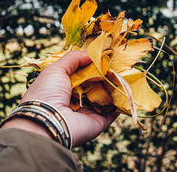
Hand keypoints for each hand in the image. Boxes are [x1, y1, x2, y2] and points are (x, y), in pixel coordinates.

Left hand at [3, 51, 117, 146]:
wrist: (47, 122)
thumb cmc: (47, 93)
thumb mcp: (56, 69)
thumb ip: (74, 58)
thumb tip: (92, 53)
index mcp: (63, 88)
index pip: (81, 74)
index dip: (92, 65)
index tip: (104, 56)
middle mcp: (76, 100)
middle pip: (95, 84)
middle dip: (106, 74)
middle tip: (117, 63)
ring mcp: (88, 111)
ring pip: (106, 96)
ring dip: (116, 85)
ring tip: (125, 72)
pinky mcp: (99, 121)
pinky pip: (114, 110)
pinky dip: (121, 100)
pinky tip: (129, 87)